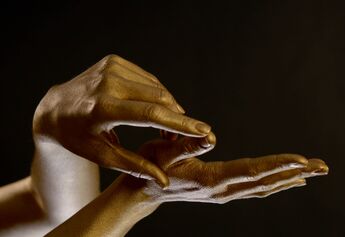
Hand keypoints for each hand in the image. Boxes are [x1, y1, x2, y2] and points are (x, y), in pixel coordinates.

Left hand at [32, 54, 210, 186]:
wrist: (54, 108)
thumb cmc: (78, 137)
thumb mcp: (103, 156)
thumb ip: (136, 166)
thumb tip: (164, 180)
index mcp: (101, 109)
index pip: (150, 114)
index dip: (180, 123)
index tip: (204, 130)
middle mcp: (106, 83)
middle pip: (159, 98)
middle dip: (178, 117)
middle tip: (186, 135)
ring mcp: (110, 68)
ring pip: (157, 88)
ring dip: (169, 107)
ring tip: (170, 127)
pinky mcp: (114, 61)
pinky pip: (148, 79)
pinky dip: (157, 95)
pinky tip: (157, 109)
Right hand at [135, 132, 328, 203]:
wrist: (141, 192)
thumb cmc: (148, 168)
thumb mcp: (162, 151)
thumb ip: (187, 145)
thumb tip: (212, 136)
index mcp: (211, 179)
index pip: (252, 171)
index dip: (278, 165)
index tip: (303, 161)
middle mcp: (223, 190)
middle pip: (267, 181)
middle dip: (296, 173)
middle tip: (323, 166)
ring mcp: (225, 193)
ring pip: (265, 187)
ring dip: (291, 179)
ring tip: (314, 171)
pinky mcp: (224, 191)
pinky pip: (256, 188)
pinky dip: (276, 183)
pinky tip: (290, 179)